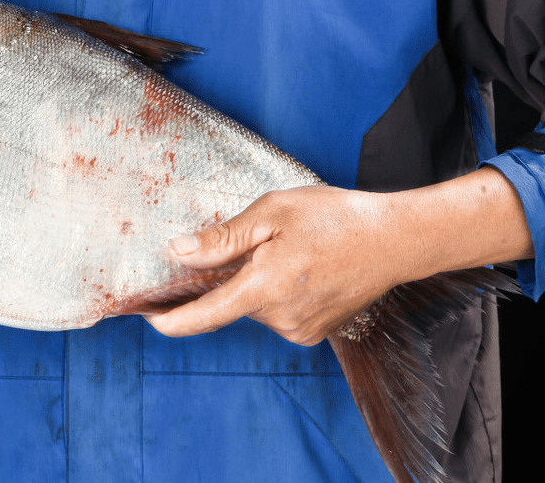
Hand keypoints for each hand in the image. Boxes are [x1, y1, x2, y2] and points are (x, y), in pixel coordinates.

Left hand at [144, 169, 532, 344]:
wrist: (396, 240)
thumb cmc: (336, 218)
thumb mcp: (272, 213)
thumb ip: (222, 238)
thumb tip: (178, 253)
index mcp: (266, 288)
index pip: (206, 315)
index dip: (173, 320)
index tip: (148, 317)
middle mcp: (282, 318)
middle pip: (232, 301)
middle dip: (231, 275)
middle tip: (257, 242)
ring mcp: (300, 329)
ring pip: (255, 306)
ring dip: (256, 282)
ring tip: (291, 250)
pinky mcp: (314, 331)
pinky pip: (277, 312)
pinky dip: (276, 292)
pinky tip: (300, 267)